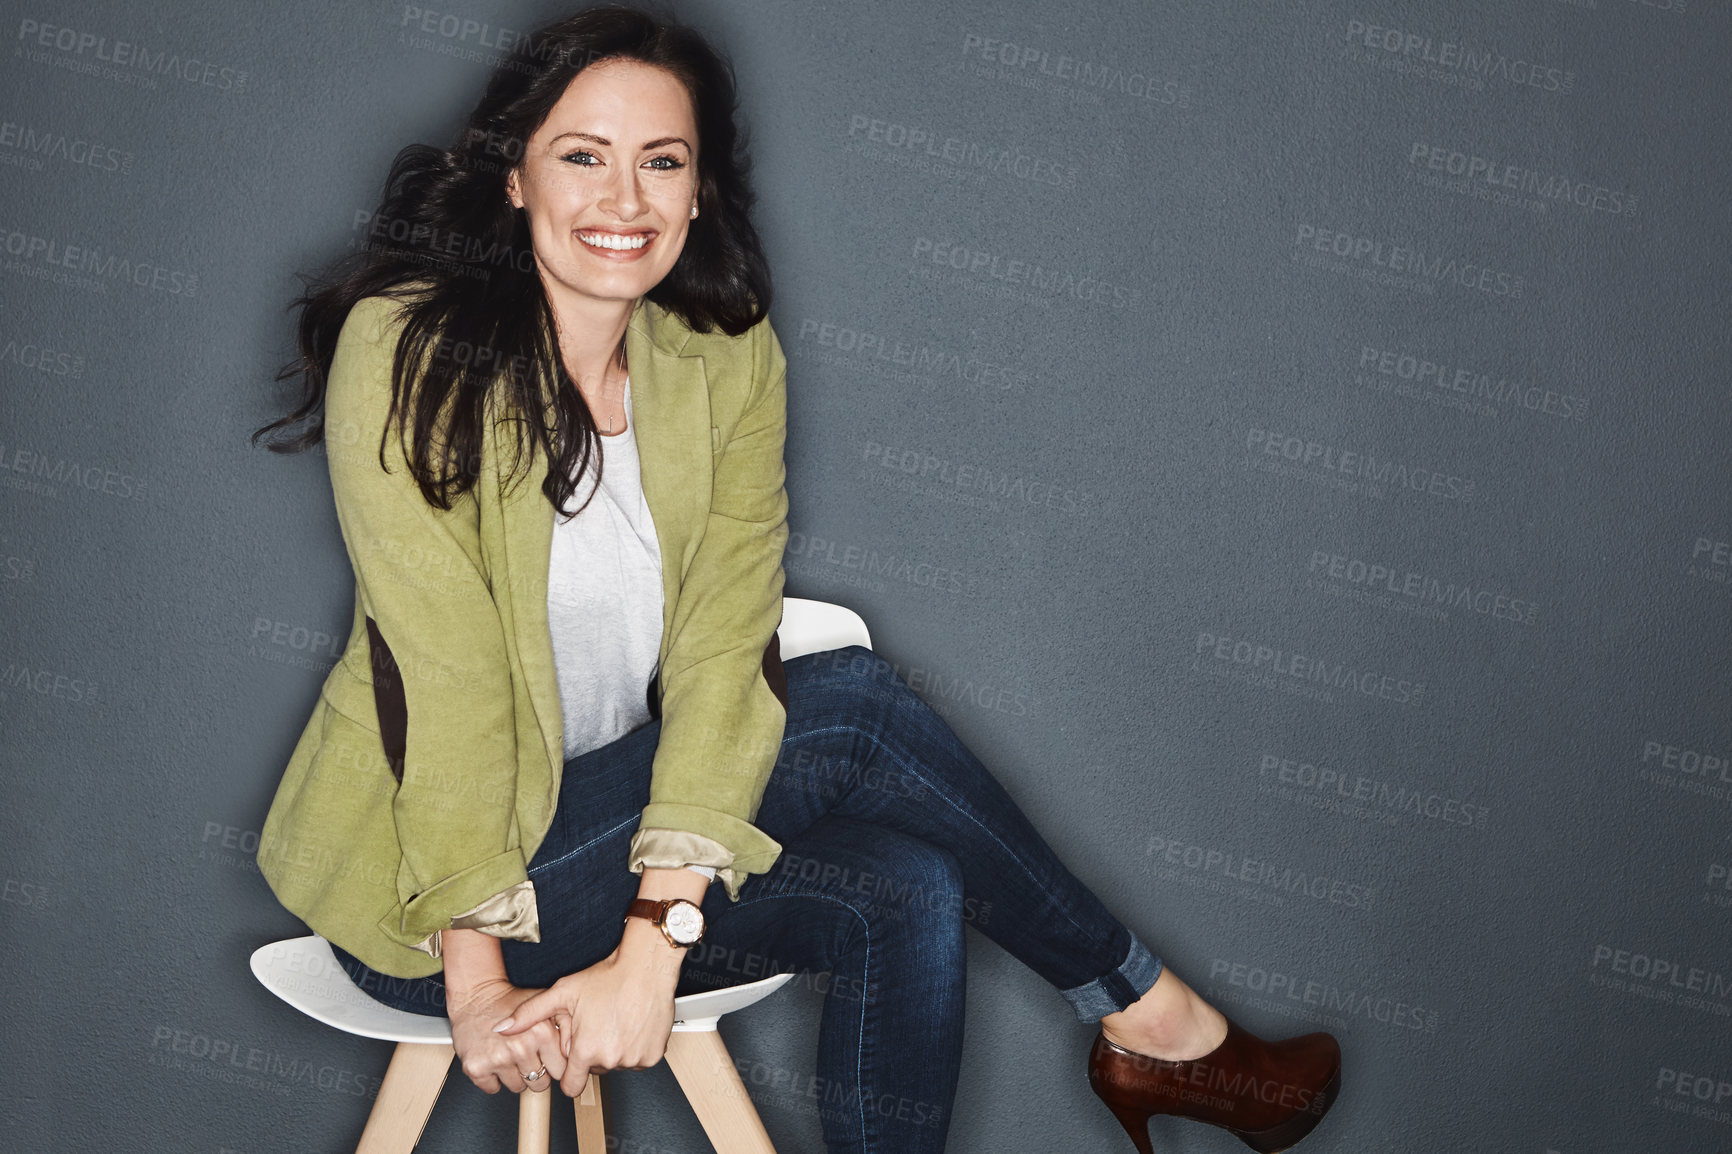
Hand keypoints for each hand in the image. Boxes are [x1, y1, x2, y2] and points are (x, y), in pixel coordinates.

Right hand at [447, 978, 566, 1094]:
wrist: (475, 997)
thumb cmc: (511, 1001)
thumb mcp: (545, 1004)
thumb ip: (567, 1024)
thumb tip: (579, 1052)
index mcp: (541, 1032)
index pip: (561, 1070)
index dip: (553, 1064)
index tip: (546, 1056)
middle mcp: (520, 1046)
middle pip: (540, 1084)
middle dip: (535, 1072)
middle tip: (525, 1054)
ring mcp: (498, 1058)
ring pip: (517, 1087)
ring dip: (514, 1075)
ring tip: (509, 1053)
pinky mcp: (476, 1067)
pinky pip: (492, 1088)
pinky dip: (492, 1078)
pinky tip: (493, 1058)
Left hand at [493, 920, 683, 1098]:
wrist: (646, 966)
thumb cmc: (608, 977)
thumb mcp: (563, 992)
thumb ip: (529, 1014)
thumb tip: (502, 1029)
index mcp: (585, 1051)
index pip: (571, 1085)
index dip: (570, 1071)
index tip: (574, 1058)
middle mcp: (610, 1059)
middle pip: (595, 1071)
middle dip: (593, 1055)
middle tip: (596, 1027)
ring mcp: (634, 1059)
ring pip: (617, 1065)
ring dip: (614, 1051)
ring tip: (614, 1023)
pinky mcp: (652, 1056)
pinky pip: (638, 1060)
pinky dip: (634, 1048)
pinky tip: (630, 1026)